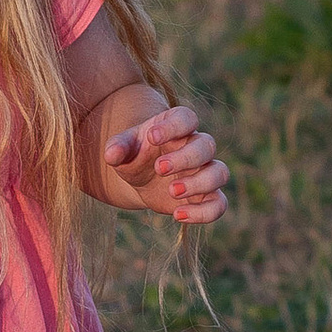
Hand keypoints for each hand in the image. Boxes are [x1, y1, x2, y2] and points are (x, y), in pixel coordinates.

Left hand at [103, 104, 228, 224]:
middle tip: (159, 169)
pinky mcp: (207, 196)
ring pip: (220, 173)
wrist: (142, 179)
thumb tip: (111, 154)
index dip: (173, 126)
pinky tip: (177, 215)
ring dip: (199, 183)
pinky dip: (204, 213)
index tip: (152, 136)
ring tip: (172, 191)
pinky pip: (219, 204)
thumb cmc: (136, 156)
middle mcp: (196, 146)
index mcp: (177, 126)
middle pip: (206, 145)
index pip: (186, 117)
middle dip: (185, 158)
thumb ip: (117, 147)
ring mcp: (205, 171)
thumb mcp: (123, 149)